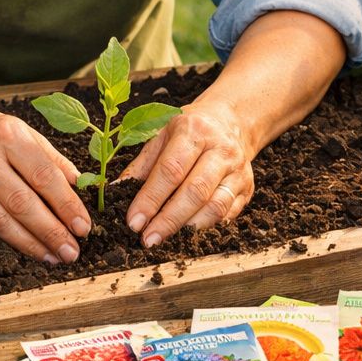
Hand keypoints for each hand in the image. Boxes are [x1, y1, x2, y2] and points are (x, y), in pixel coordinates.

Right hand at [0, 105, 91, 262]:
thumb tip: (80, 185)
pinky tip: (26, 246)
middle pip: (22, 204)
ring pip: (2, 223)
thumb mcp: (23, 132)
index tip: (83, 226)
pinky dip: (7, 240)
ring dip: (31, 245)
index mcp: (7, 137)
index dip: (66, 205)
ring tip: (54, 257)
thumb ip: (52, 159)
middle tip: (71, 251)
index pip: (43, 176)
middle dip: (51, 232)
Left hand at [118, 101, 254, 247]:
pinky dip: (206, 226)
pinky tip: (187, 232)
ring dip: (187, 227)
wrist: (229, 122)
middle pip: (195, 191)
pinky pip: (228, 214)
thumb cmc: (188, 132)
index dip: (151, 199)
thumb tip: (114, 192)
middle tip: (148, 239)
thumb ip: (140, 166)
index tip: (134, 221)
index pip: (170, 170)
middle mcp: (220, 149)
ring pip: (215, 206)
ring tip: (165, 238)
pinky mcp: (247, 187)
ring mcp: (237, 169)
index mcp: (193, 131)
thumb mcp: (160, 136)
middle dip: (168, 220)